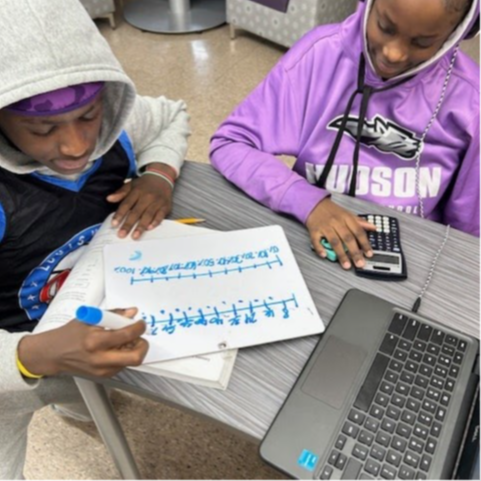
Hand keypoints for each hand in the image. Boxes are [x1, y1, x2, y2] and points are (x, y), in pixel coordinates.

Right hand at [17, 308, 148, 377]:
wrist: (53, 355)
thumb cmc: (70, 334)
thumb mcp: (90, 318)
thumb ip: (114, 314)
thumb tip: (133, 312)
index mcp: (95, 341)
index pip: (126, 335)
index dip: (139, 328)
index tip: (140, 323)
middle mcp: (100, 358)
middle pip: (135, 358)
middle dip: (143, 345)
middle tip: (139, 337)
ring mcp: (102, 370)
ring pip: (131, 362)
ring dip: (134, 349)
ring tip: (124, 340)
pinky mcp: (103, 376)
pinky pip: (123, 365)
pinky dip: (125, 355)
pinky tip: (116, 348)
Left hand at [107, 164, 174, 238]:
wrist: (162, 177)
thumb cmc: (144, 184)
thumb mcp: (131, 185)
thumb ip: (120, 193)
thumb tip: (109, 198)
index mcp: (136, 191)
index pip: (126, 204)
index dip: (120, 214)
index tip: (114, 224)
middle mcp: (147, 197)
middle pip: (136, 212)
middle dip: (128, 224)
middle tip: (122, 235)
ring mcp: (157, 202)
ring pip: (148, 215)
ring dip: (141, 226)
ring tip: (135, 236)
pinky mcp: (165, 206)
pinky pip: (160, 215)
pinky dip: (155, 222)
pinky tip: (149, 228)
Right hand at [306, 198, 375, 269]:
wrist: (314, 204)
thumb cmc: (332, 211)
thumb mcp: (347, 213)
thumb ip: (360, 222)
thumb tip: (374, 227)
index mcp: (346, 218)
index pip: (358, 231)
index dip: (365, 243)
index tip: (369, 254)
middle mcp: (336, 222)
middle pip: (347, 238)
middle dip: (355, 252)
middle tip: (359, 264)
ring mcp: (325, 227)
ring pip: (334, 241)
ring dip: (341, 254)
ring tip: (346, 265)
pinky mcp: (314, 230)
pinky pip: (316, 241)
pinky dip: (320, 248)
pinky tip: (324, 255)